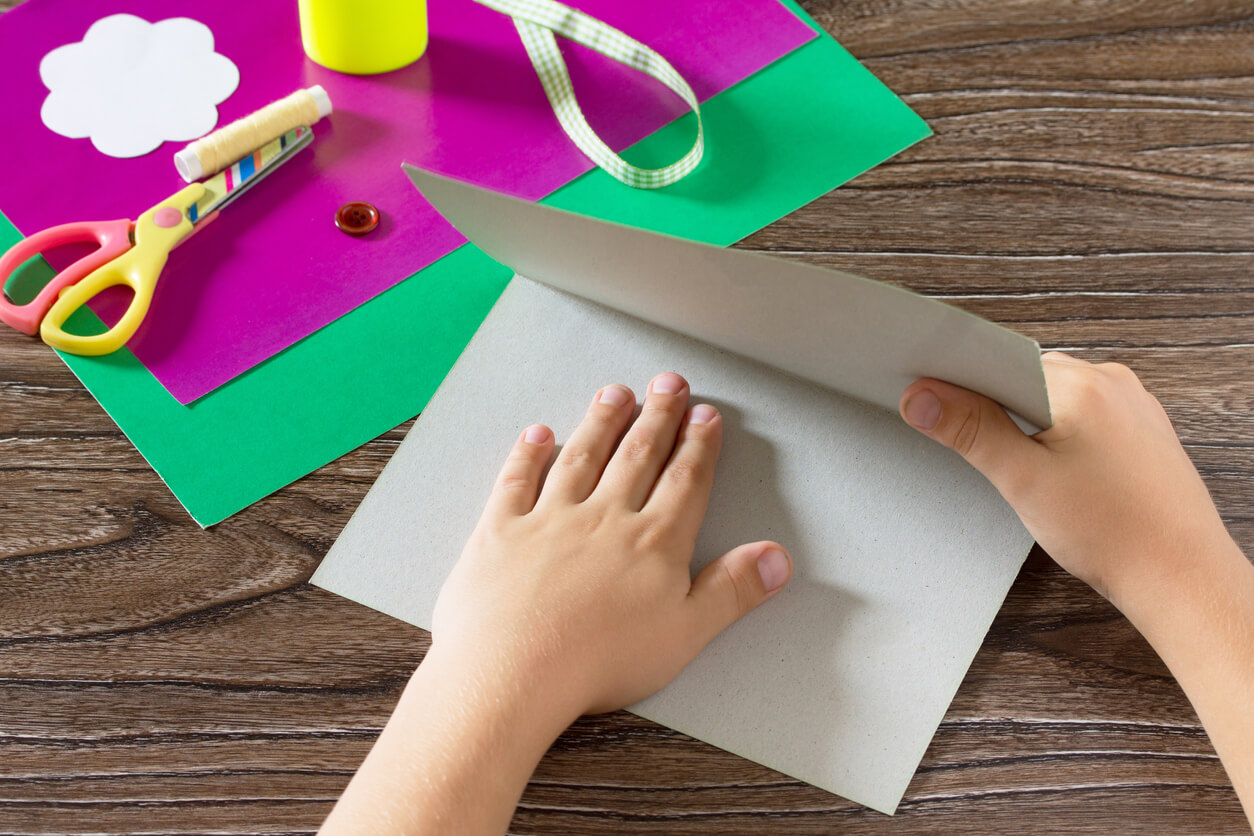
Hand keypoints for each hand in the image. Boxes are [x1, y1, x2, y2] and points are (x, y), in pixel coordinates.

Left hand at [321, 373, 792, 835]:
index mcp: (653, 542)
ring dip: (601, 422)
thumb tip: (776, 558)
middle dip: (657, 416)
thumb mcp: (687, 633)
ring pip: (582, 457)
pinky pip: (517, 480)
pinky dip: (528, 454)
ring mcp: (549, 519)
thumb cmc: (601, 660)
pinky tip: (538, 434)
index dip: (698, 446)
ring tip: (616, 393)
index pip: (685, 481)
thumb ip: (733, 590)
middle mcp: (604, 517)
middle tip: (668, 383)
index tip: (704, 416)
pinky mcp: (501, 530)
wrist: (516, 669)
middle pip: (637, 456)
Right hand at [899, 353, 1253, 824]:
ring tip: (1031, 474)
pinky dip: (1058, 436)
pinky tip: (1060, 476)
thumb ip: (968, 430)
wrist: (1180, 578)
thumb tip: (921, 397)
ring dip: (1028, 426)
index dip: (958, 379)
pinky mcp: (1142, 429)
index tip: (929, 398)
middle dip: (995, 409)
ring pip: (1053, 398)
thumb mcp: (1022, 480)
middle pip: (1024, 377)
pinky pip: (1083, 415)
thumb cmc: (1114, 535)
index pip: (997, 359)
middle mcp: (1112, 383)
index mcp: (1080, 384)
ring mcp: (1133, 404)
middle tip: (986, 454)